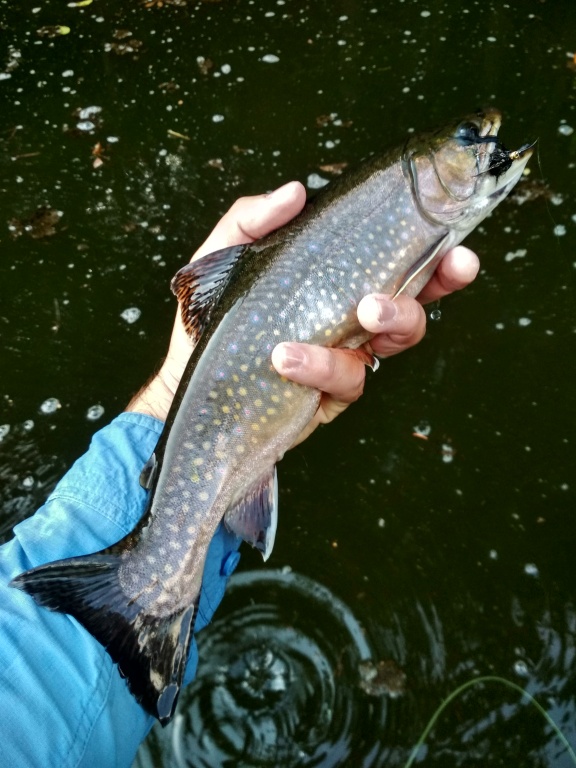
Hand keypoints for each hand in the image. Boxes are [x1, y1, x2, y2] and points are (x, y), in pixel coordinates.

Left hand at [127, 181, 478, 442]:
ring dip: (388, 318)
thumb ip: (252, 220)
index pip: (398, 262)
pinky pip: (346, 378)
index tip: (458, 245)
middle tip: (438, 267)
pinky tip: (285, 356)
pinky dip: (320, 364)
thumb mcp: (222, 258)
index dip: (436, 255)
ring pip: (394, 340)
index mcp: (338, 280)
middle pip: (416, 301)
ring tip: (359, 311)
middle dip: (436, 286)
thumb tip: (297, 191)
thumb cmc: (211, 316)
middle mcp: (352, 317)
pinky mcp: (330, 393)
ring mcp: (346, 356)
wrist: (191, 379)